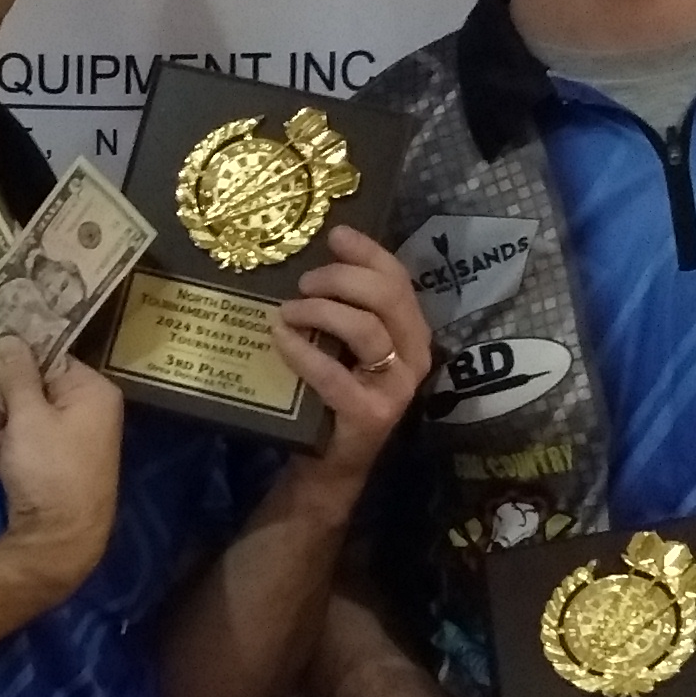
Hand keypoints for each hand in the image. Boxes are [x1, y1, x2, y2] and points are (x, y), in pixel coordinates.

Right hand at [0, 336, 123, 596]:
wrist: (58, 539)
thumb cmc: (49, 469)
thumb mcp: (28, 415)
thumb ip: (16, 374)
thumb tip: (9, 337)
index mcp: (93, 391)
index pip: (49, 357)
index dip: (16, 364)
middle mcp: (90, 410)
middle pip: (34, 387)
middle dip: (6, 406)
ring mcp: (75, 439)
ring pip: (24, 416)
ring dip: (4, 432)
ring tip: (3, 453)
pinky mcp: (58, 463)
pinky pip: (27, 442)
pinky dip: (11, 453)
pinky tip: (6, 469)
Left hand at [271, 225, 432, 486]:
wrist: (330, 462)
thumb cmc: (334, 392)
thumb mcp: (344, 342)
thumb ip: (343, 306)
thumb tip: (311, 258)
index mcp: (411, 330)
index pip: (398, 277)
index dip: (367, 251)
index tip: (334, 234)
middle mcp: (414, 355)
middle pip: (386, 296)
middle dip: (341, 279)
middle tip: (304, 282)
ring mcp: (397, 386)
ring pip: (366, 328)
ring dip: (321, 312)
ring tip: (288, 311)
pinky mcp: (372, 413)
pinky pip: (334, 373)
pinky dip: (302, 351)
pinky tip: (280, 337)